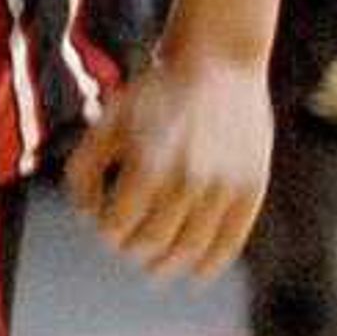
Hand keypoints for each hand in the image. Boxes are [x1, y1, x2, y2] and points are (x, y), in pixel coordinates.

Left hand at [62, 46, 271, 280]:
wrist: (218, 62)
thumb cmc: (155, 93)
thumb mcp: (107, 122)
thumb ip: (85, 170)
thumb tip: (88, 218)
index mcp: (149, 164)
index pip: (118, 228)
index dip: (107, 233)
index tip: (107, 226)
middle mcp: (189, 180)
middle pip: (153, 244)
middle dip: (134, 250)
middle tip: (130, 246)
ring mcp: (223, 186)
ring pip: (190, 250)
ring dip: (168, 264)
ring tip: (156, 266)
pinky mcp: (251, 188)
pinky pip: (230, 242)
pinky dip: (210, 264)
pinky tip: (196, 273)